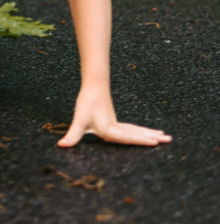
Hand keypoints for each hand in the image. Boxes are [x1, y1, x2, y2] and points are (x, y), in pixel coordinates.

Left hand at [57, 85, 171, 147]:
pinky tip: (151, 134)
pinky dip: (143, 132)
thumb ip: (73, 135)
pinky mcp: (118, 122)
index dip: (140, 140)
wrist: (93, 84)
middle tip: (169, 140)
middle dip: (152, 138)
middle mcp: (116, 127)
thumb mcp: (78, 121)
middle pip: (136, 133)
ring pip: (137, 130)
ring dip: (150, 134)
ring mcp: (119, 124)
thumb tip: (62, 145)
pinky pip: (134, 129)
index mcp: (109, 129)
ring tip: (166, 137)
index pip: (126, 137)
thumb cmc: (86, 103)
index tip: (155, 142)